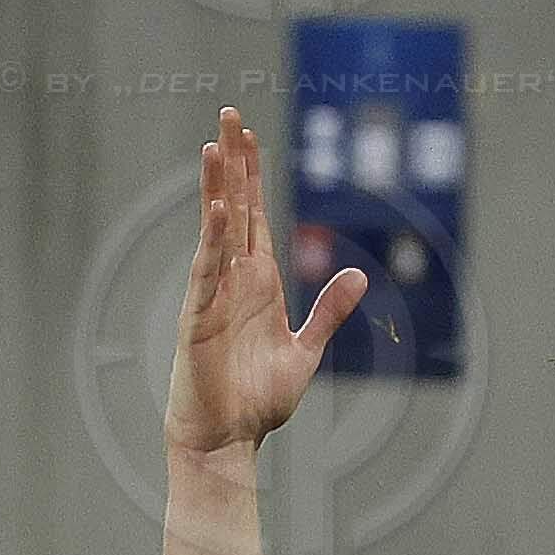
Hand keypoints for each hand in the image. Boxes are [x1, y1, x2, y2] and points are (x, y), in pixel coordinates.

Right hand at [165, 107, 367, 462]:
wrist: (228, 440)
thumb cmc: (258, 401)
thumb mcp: (305, 351)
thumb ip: (330, 312)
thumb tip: (357, 273)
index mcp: (259, 283)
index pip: (254, 216)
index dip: (252, 176)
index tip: (249, 136)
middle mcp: (234, 280)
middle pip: (233, 208)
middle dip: (231, 162)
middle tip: (229, 115)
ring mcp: (213, 295)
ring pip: (215, 229)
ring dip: (216, 188)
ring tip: (214, 146)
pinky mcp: (198, 318)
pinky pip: (207, 272)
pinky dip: (213, 241)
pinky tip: (219, 211)